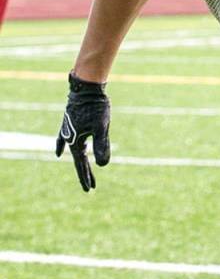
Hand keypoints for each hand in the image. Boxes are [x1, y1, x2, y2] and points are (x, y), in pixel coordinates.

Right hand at [56, 71, 110, 191]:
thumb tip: (103, 165)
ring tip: (85, 171)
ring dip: (80, 161)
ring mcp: (67, 130)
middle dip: (84, 173)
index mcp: (75, 141)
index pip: (81, 164)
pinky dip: (60, 146)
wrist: (86, 88)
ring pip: (74, 150)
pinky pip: (62, 139)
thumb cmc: (95, 107)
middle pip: (78, 159)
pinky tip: (57, 153)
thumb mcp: (101, 127)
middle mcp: (69, 138)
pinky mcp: (69, 123)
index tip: (90, 189)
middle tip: (90, 187)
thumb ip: (102, 145)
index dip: (86, 177)